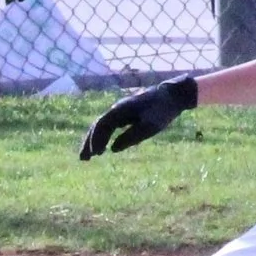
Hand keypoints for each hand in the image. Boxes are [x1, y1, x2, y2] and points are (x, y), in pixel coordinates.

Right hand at [80, 76, 200, 157]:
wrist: (172, 96)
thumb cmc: (162, 111)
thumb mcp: (149, 126)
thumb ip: (131, 137)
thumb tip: (113, 149)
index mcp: (120, 110)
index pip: (102, 125)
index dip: (96, 140)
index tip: (95, 155)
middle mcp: (117, 109)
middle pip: (97, 126)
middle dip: (89, 142)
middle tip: (83, 159)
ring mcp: (121, 111)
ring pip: (103, 126)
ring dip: (94, 141)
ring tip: (90, 157)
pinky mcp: (127, 114)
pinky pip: (110, 127)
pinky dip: (104, 137)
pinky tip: (105, 148)